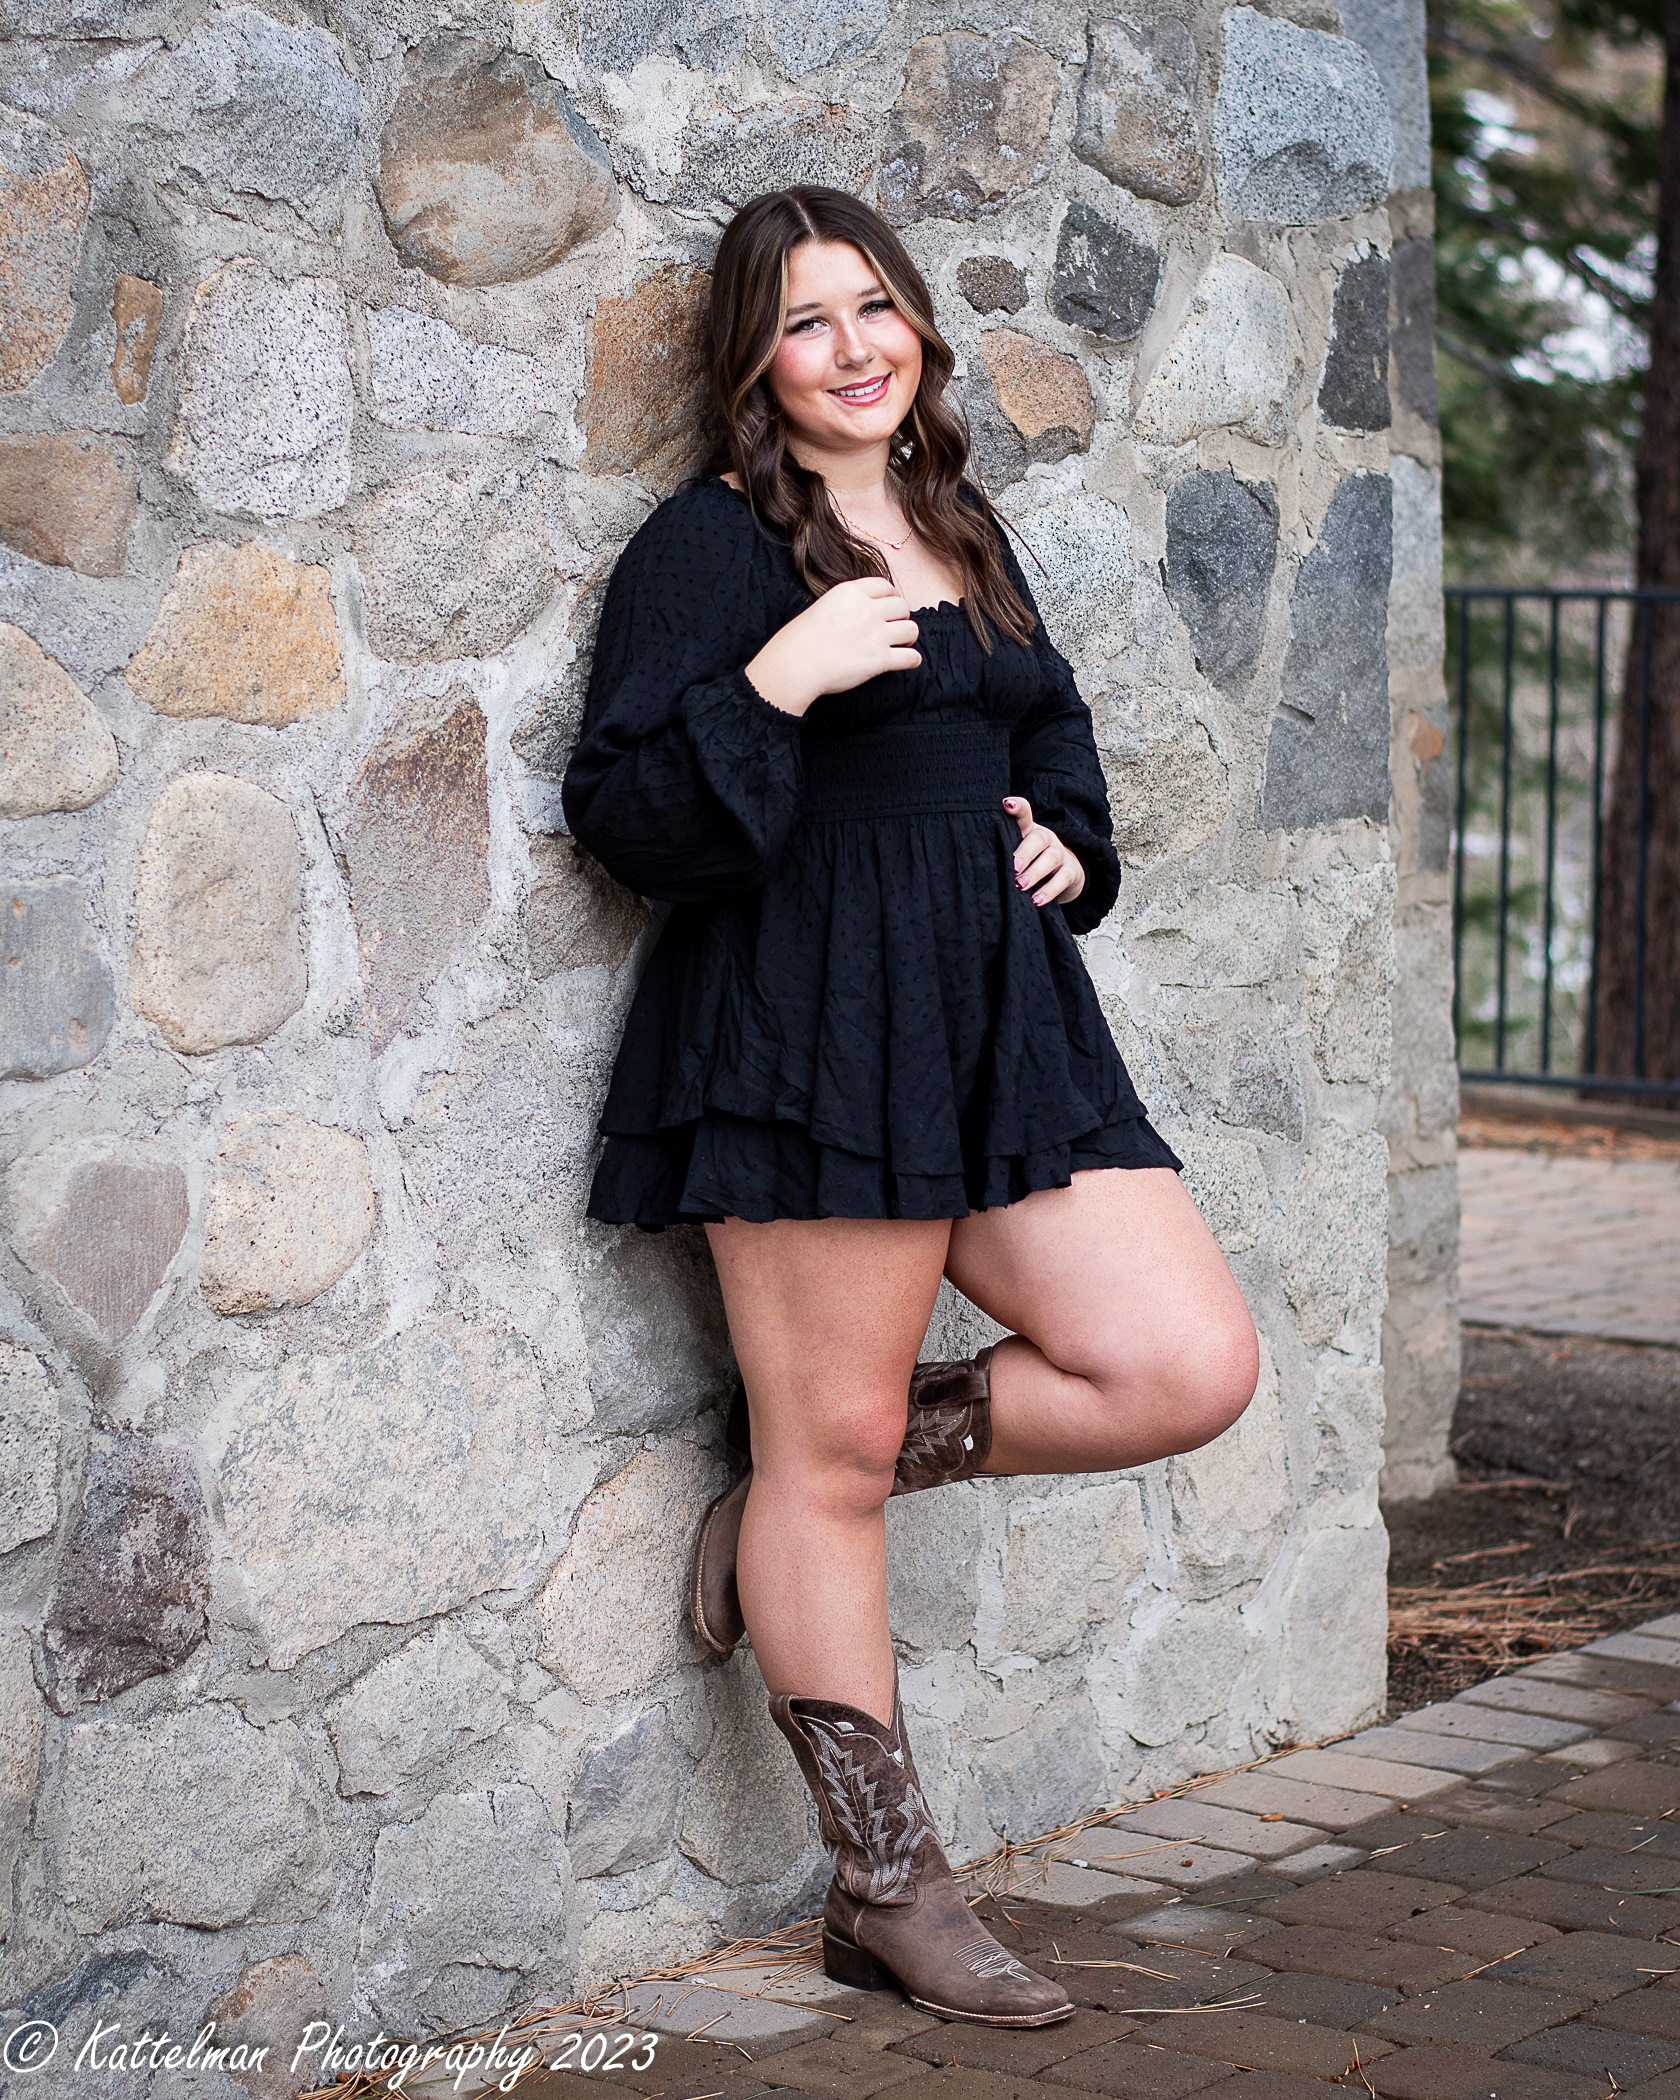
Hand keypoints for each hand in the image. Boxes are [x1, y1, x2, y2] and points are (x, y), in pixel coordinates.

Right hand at [744, 577, 921, 716]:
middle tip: (892, 629)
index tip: (888, 608)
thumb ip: (846, 604)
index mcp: (850, 592)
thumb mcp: (822, 606)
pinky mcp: (879, 660)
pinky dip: (912, 660)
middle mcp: (866, 610)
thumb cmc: (799, 641)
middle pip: (902, 606)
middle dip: (900, 617)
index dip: (890, 597)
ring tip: (899, 645)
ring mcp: (875, 635)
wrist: (793, 666)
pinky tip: (905, 662)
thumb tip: (862, 610)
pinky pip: (911, 657)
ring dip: (908, 637)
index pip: (885, 585)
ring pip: (911, 630)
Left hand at [1004, 796, 1085, 907]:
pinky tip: (1036, 900)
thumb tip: (974, 863)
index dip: (1017, 807)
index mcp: (1029, 830)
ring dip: (1035, 872)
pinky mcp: (1071, 872)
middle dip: (1025, 852)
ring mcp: (1060, 854)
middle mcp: (1046, 838)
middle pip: (1038, 838)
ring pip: (1051, 857)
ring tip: (1021, 886)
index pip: (1024, 814)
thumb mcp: (1017, 853)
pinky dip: (1050, 891)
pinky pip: (1063, 879)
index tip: (1006, 804)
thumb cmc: (1031, 863)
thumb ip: (1002, 850)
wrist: (1064, 875)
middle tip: (1013, 867)